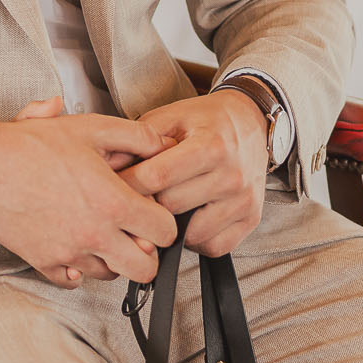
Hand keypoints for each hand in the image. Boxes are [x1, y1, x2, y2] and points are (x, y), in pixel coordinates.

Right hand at [0, 97, 177, 287]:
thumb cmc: (29, 146)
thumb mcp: (90, 128)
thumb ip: (135, 136)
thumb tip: (163, 145)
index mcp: (113, 203)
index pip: (165, 232)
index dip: (163, 221)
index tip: (151, 213)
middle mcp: (95, 234)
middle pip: (144, 268)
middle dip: (146, 251)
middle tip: (135, 234)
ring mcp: (69, 252)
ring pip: (110, 276)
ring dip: (111, 258)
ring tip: (100, 234)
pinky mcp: (44, 261)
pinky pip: (73, 280)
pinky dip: (78, 268)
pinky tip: (74, 246)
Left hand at [125, 90, 268, 256]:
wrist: (249, 122)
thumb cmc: (205, 121)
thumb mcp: (170, 116)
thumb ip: (139, 141)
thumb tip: (111, 168)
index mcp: (211, 146)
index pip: (157, 177)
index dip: (129, 184)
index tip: (115, 185)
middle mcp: (232, 175)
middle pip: (171, 207)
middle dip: (148, 204)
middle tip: (141, 196)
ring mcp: (244, 200)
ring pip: (191, 233)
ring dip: (171, 225)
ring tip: (166, 206)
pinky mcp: (251, 219)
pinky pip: (213, 246)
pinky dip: (195, 240)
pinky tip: (189, 219)